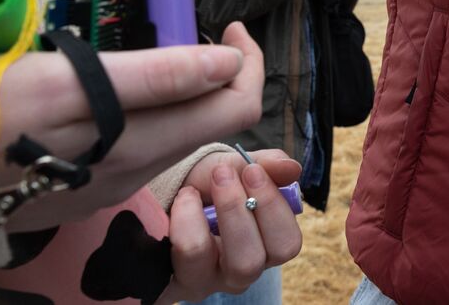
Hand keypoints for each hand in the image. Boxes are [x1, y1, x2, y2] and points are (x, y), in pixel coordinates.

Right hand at [0, 23, 264, 232]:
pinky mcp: (91, 190)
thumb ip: (156, 75)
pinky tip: (129, 93)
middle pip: (216, 122)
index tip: (229, 27)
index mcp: (139, 142)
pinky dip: (157, 115)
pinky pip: (145, 150)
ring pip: (180, 134)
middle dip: (225, 74)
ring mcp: (114, 184)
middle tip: (209, 33)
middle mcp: (137, 171)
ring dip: (190, 94)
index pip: (234, 108)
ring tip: (162, 56)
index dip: (244, 61)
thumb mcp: (70, 78)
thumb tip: (224, 60)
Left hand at [155, 149, 303, 303]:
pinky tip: (183, 197)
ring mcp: (205, 282)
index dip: (274, 207)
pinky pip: (190, 254)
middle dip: (244, 211)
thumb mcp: (234, 168)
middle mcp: (236, 272)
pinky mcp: (175, 283)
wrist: (156, 196)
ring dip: (224, 214)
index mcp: (261, 247)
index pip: (286, 244)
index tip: (253, 170)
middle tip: (225, 173)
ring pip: (230, 264)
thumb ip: (265, 165)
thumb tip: (292, 169)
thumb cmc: (203, 185)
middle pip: (255, 261)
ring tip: (204, 184)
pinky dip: (188, 218)